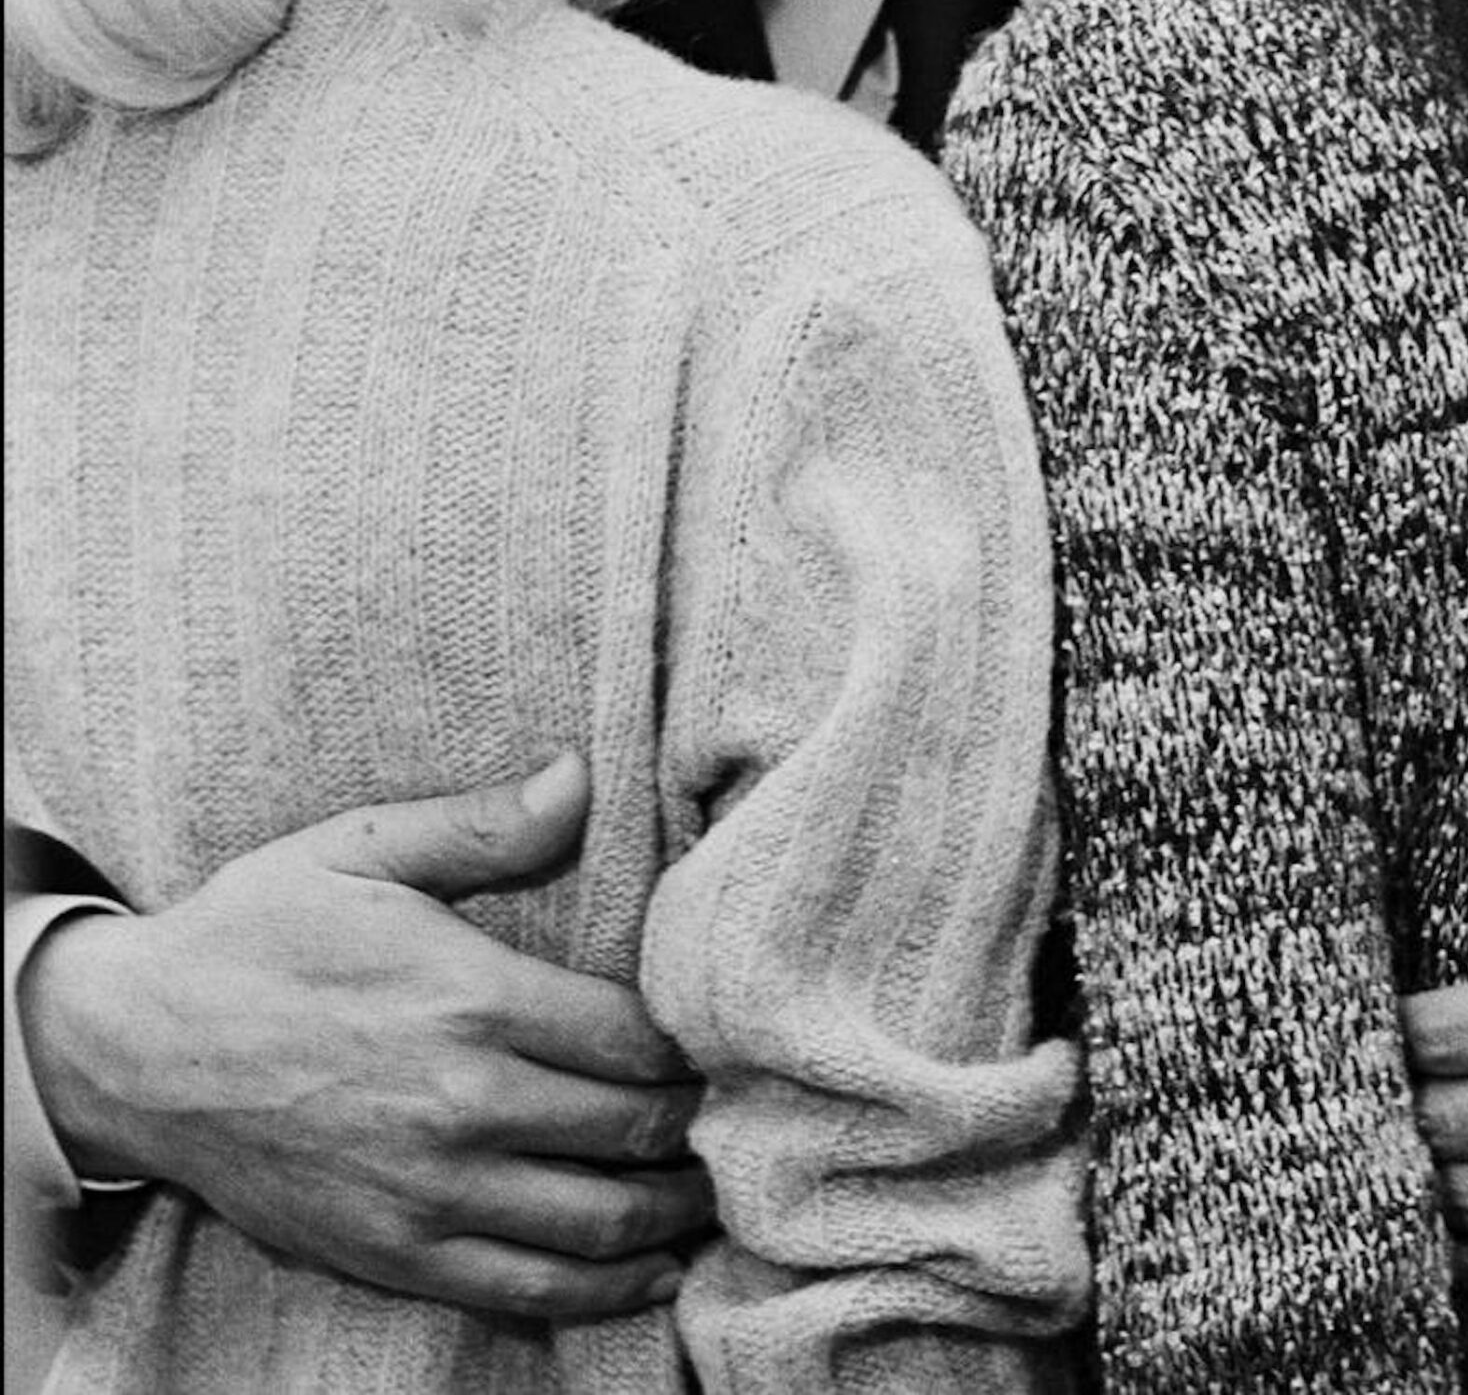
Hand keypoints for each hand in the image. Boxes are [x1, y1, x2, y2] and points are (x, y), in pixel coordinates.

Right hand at [17, 752, 713, 1315]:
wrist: (136, 1051)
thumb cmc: (256, 935)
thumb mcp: (359, 850)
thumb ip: (481, 825)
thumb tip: (579, 774)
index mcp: (469, 999)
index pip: (633, 1037)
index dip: (695, 1044)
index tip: (722, 1036)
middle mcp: (461, 1105)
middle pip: (631, 1131)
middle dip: (697, 1127)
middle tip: (735, 1113)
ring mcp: (429, 1193)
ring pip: (595, 1223)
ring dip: (672, 1214)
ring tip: (711, 1190)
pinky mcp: (395, 1254)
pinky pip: (526, 1287)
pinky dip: (604, 1289)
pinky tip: (648, 1270)